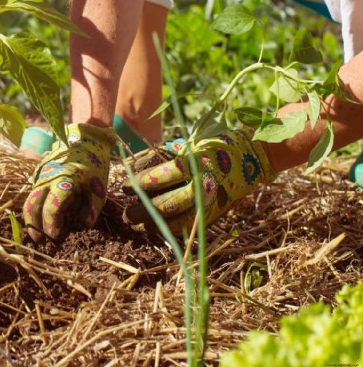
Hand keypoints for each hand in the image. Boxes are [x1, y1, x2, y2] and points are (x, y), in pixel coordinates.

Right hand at [23, 123, 116, 240]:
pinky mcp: (38, 173)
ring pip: (29, 199)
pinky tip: (42, 216)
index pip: (51, 208)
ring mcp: (40, 175)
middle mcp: (47, 178)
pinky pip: (33, 193)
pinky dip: (35, 206)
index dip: (51, 225)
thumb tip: (84, 227)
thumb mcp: (99, 187)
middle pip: (31, 205)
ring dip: (31, 218)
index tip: (55, 237)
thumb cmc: (94, 164)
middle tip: (39, 240)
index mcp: (63, 181)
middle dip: (33, 226)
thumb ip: (93, 208)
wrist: (83, 139)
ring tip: (38, 232)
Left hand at [122, 129, 276, 232]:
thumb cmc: (211, 146)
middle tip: (126, 214)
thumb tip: (130, 167)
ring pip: (177, 220)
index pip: (160, 177)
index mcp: (194, 163)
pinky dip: (171, 230)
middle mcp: (202, 185)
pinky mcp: (215, 214)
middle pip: (166, 204)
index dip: (139, 184)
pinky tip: (158, 228)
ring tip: (137, 224)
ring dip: (154, 224)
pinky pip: (190, 226)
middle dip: (142, 211)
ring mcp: (211, 202)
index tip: (124, 186)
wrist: (250, 158)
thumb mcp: (185, 145)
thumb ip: (158, 156)